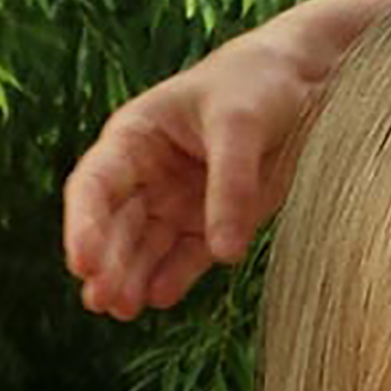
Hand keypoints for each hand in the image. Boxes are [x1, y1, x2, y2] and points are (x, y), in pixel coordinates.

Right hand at [60, 0, 390, 315]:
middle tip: (104, 302)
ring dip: (132, 277)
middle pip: (116, 224)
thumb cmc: (260, 83)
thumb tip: (223, 253)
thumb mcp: (241, 125)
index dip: (83, 225)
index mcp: (135, 135)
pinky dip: (173, 277)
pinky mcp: (215, 220)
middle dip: (108, 263)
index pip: (94, 186)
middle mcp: (149, 172)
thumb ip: (231, 186)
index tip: (82, 264)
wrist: (308, 80)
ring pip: (145, 246)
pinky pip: (186, 256)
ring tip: (122, 311)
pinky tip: (158, 299)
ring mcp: (179, 199)